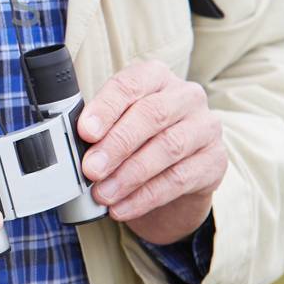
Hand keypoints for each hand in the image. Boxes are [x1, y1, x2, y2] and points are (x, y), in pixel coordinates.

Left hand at [77, 59, 227, 245]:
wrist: (176, 172)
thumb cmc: (139, 139)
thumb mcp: (117, 124)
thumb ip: (96, 129)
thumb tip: (68, 146)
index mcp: (155, 76)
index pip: (130, 85)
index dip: (106, 108)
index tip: (85, 131)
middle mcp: (185, 96)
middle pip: (151, 115)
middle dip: (116, 145)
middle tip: (90, 169)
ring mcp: (206, 127)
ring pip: (168, 147)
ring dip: (129, 175)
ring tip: (102, 194)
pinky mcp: (215, 160)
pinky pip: (179, 179)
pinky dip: (145, 196)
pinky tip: (122, 207)